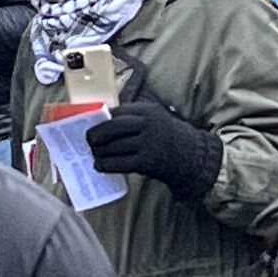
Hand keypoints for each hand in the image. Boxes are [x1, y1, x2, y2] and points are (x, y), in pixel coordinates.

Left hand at [86, 99, 222, 202]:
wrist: (190, 155)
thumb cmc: (166, 136)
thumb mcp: (154, 118)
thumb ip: (133, 117)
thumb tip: (102, 121)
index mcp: (147, 110)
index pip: (117, 112)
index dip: (101, 119)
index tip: (91, 125)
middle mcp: (147, 124)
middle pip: (113, 127)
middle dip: (96, 134)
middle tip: (87, 140)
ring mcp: (147, 143)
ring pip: (114, 147)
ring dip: (99, 152)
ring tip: (93, 154)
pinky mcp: (146, 162)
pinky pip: (119, 163)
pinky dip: (106, 165)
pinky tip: (99, 165)